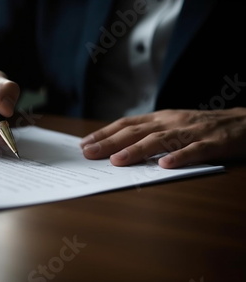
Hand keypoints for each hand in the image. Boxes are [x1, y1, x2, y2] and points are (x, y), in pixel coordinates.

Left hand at [80, 108, 245, 167]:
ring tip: (117, 161)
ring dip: (137, 150)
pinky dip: (179, 157)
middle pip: (136, 132)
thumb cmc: (202, 127)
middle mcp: (172, 122)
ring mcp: (192, 132)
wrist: (244, 122)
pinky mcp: (213, 143)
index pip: (127, 124)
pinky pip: (195, 151)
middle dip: (110, 142)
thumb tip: (117, 147)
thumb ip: (150, 133)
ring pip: (161, 140)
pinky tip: (165, 165)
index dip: (104, 133)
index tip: (84, 143)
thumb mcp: (173, 125)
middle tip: (89, 153)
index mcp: (161, 118)